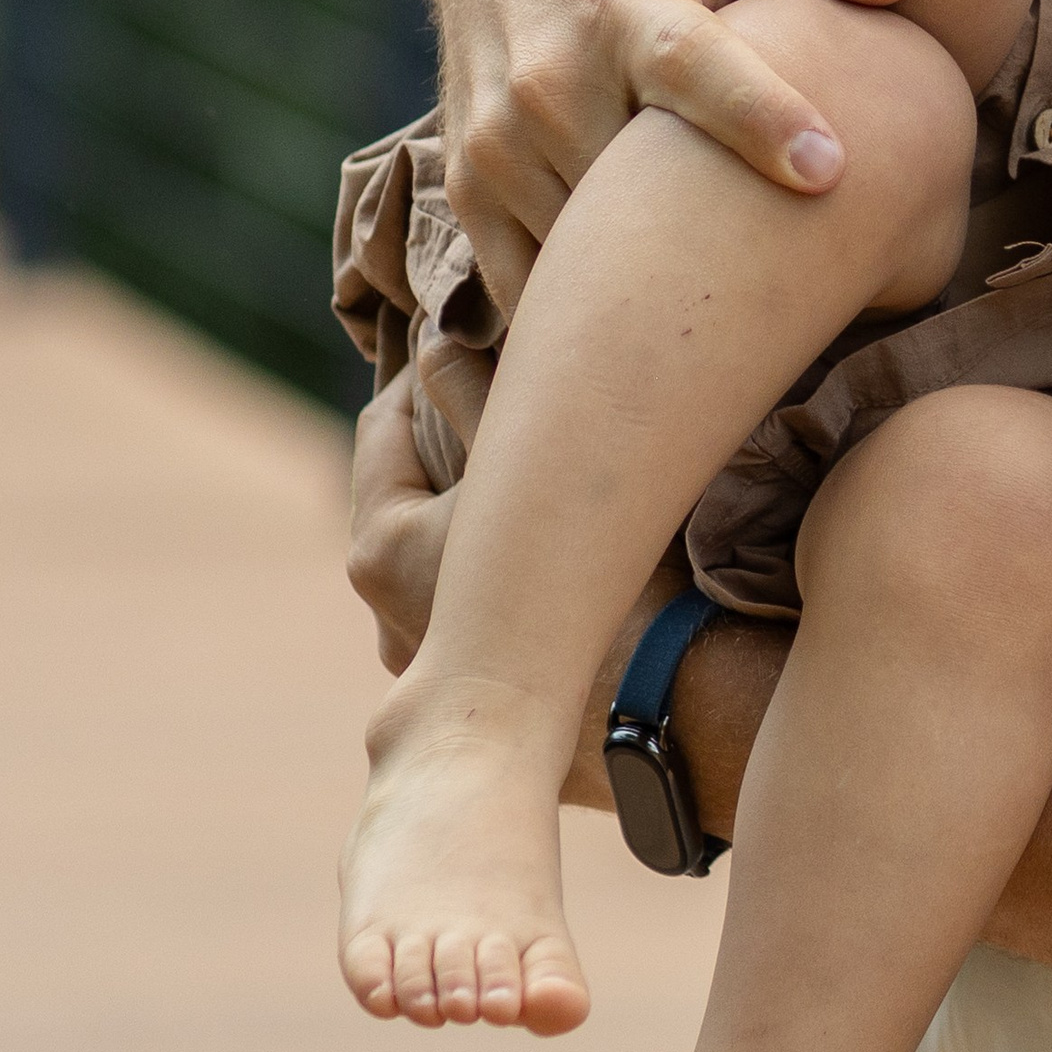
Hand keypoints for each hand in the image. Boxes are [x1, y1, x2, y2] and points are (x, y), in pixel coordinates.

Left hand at [346, 369, 684, 805]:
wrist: (671, 714)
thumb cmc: (600, 580)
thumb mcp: (533, 462)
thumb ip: (474, 392)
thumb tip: (436, 337)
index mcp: (381, 549)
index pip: (380, 428)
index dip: (424, 371)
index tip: (468, 336)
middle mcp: (386, 618)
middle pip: (407, 494)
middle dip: (448, 440)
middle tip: (499, 394)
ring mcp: (427, 669)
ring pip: (440, 556)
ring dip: (474, 512)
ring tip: (529, 472)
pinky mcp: (481, 699)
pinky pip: (473, 610)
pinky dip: (496, 572)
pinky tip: (550, 553)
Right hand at [400, 0, 917, 312]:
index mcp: (622, 7)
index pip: (692, 67)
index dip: (758, 119)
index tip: (829, 171)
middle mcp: (548, 79)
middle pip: (644, 185)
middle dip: (723, 233)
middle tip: (818, 274)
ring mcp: (497, 144)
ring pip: (589, 250)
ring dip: (660, 283)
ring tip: (747, 302)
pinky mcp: (471, 188)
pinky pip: (533, 281)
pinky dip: (588, 311)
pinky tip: (656, 323)